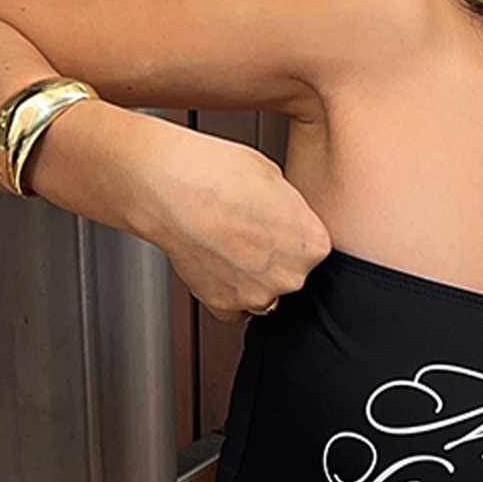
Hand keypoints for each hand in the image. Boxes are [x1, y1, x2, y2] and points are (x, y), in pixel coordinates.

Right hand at [138, 125, 331, 320]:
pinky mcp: (224, 306)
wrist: (169, 187)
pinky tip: (214, 263)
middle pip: (289, 273)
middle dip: (272, 257)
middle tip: (246, 231)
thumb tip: (289, 221)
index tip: (274, 224)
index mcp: (313, 245)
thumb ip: (291, 212)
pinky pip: (233, 306)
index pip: (313, 249)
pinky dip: (226, 290)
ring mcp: (257, 294)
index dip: (290, 234)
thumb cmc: (217, 174)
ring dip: (250, 276)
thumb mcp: (275, 178)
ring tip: (226, 243)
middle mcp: (290, 276)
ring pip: (262, 292)